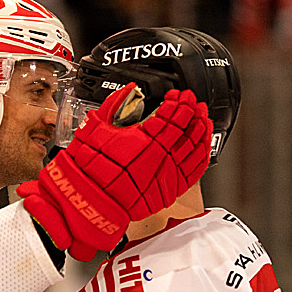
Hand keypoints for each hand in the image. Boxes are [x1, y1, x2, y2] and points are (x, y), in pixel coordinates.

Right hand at [17, 83, 212, 261]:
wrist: (88, 201)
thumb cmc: (89, 170)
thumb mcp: (95, 128)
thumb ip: (115, 105)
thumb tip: (128, 90)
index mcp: (145, 140)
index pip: (172, 115)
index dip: (180, 102)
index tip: (180, 95)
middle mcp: (161, 157)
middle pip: (187, 129)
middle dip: (193, 112)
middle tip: (194, 103)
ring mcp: (168, 175)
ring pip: (196, 149)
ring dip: (201, 132)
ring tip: (202, 120)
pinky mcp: (170, 190)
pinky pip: (195, 172)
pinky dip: (201, 157)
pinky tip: (203, 147)